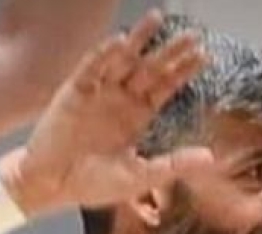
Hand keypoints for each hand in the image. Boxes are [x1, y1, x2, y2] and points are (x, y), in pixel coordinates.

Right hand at [4, 10, 213, 220]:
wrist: (51, 186)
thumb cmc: (93, 183)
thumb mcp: (139, 176)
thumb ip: (172, 164)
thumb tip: (210, 158)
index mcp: (138, 115)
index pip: (166, 86)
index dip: (183, 70)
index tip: (204, 55)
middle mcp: (121, 99)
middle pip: (151, 69)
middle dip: (170, 51)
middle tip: (192, 34)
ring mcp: (98, 93)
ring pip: (123, 60)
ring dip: (139, 40)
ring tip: (157, 19)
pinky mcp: (74, 92)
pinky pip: (91, 68)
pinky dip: (104, 54)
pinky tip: (120, 41)